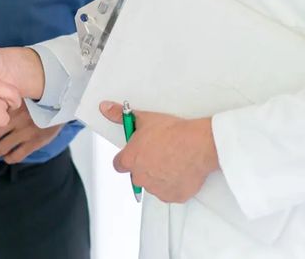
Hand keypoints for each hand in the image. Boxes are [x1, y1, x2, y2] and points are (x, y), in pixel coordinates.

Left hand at [0, 102, 63, 163]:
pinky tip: (7, 156)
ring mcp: (26, 131)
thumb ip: (5, 102)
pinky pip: (17, 155)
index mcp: (11, 106)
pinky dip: (9, 158)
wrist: (61, 104)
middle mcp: (16, 119)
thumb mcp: (20, 96)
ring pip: (1, 148)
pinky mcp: (35, 142)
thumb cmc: (37, 100)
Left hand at [100, 101, 218, 202]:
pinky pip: (170, 192)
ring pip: (154, 184)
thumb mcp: (144, 118)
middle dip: (145, 166)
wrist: (198, 144)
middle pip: (137, 174)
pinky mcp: (174, 196)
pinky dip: (174, 184)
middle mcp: (141, 177)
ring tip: (173, 160)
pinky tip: (181, 170)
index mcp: (131, 160)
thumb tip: (106, 109)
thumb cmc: (173, 133)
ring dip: (160, 175)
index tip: (136, 152)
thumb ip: (119, 116)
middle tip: (159, 153)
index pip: (119, 164)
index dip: (127, 157)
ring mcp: (157, 189)